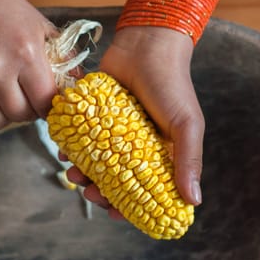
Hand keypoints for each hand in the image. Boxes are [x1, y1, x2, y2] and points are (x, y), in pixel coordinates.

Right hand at [0, 0, 56, 128]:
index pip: (46, 101)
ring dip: (7, 115)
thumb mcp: (39, 24)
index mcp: (26, 53)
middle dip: (31, 111)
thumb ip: (63, 55)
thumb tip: (78, 82)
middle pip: (22, 115)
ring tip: (9, 98)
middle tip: (31, 98)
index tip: (50, 102)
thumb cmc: (2, 5)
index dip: (51, 106)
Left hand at [66, 26, 204, 216]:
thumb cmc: (172, 85)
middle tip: (89, 194)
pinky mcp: (95, 114)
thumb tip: (194, 201)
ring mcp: (113, 131)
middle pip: (115, 179)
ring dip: (82, 173)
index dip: (131, 206)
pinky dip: (72, 148)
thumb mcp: (187, 124)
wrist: (146, 45)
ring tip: (72, 173)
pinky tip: (65, 153)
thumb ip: (189, 160)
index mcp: (160, 152)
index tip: (116, 215)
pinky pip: (81, 137)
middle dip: (100, 192)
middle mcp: (135, 145)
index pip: (145, 189)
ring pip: (94, 162)